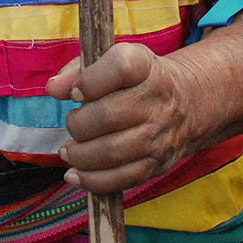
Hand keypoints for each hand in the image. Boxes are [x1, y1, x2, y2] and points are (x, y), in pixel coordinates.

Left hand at [46, 45, 202, 194]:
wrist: (188, 103)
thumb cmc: (136, 80)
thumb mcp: (112, 61)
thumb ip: (78, 70)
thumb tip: (54, 88)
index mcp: (145, 66)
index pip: (120, 67)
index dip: (90, 81)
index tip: (76, 92)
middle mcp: (157, 100)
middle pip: (108, 115)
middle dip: (77, 124)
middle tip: (72, 123)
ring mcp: (160, 135)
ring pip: (113, 152)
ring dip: (80, 155)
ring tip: (68, 150)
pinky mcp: (158, 164)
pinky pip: (122, 179)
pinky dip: (92, 181)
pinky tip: (75, 175)